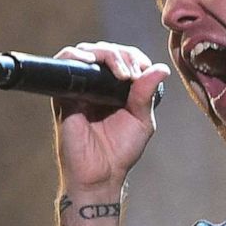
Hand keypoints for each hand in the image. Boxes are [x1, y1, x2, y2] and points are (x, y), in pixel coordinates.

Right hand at [52, 42, 171, 192]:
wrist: (100, 174)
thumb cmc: (120, 151)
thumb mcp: (141, 120)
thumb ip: (147, 94)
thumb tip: (161, 67)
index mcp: (116, 89)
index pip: (124, 56)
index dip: (134, 57)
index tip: (143, 72)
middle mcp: (96, 85)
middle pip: (106, 50)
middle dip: (123, 55)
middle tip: (132, 75)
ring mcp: (79, 88)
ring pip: (87, 52)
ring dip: (107, 54)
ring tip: (121, 73)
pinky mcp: (63, 94)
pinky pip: (64, 64)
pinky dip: (77, 56)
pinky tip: (92, 62)